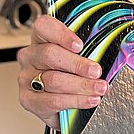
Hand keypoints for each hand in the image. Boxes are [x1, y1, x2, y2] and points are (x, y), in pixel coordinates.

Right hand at [17, 16, 107, 130]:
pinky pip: (52, 100)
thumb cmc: (69, 74)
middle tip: (96, 71)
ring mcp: (26, 78)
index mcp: (41, 38)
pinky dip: (75, 100)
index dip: (61, 34)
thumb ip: (86, 52)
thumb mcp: (77, 57)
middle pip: (50, 54)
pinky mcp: (28, 99)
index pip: (44, 27)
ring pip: (53, 79)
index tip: (79, 45)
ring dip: (80, 85)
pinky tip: (89, 100)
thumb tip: (107, 55)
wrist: (59, 106)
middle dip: (77, 64)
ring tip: (98, 88)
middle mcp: (30, 56)